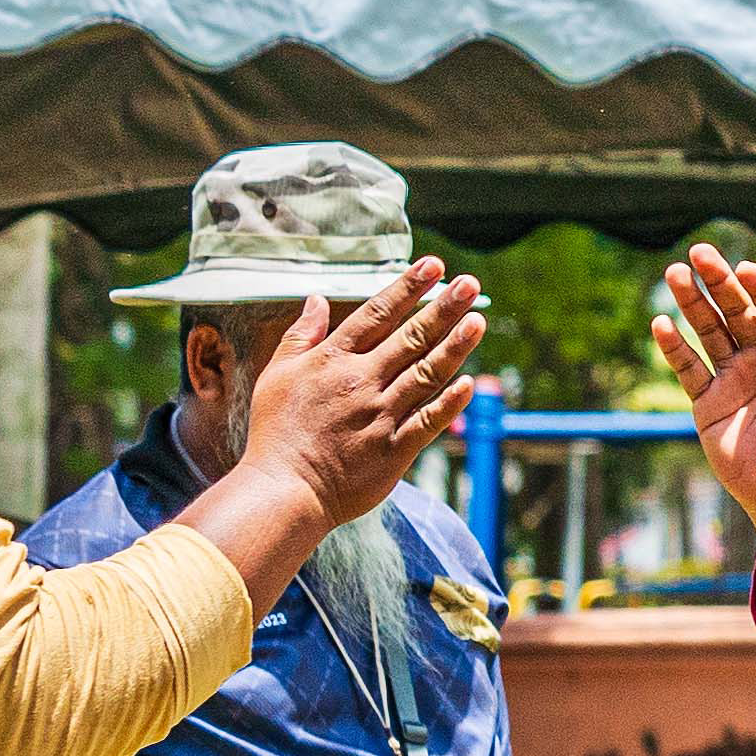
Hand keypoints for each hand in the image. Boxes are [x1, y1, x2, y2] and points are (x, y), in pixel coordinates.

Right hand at [234, 262, 491, 523]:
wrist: (283, 490)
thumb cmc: (276, 432)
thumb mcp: (277, 374)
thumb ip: (301, 335)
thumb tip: (317, 298)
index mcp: (333, 360)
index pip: (377, 313)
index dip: (408, 287)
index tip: (434, 265)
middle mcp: (361, 382)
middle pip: (410, 337)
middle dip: (443, 308)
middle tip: (471, 285)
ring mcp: (380, 415)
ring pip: (426, 373)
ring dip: (455, 346)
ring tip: (479, 321)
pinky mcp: (394, 450)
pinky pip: (428, 421)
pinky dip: (450, 402)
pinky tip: (469, 383)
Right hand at [651, 248, 755, 595]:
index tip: (745, 269)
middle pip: (737, 311)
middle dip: (719, 282)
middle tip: (700, 252)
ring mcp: (732, 377)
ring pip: (708, 331)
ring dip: (692, 303)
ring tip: (674, 272)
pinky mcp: (707, 401)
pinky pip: (688, 369)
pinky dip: (674, 348)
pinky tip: (661, 323)